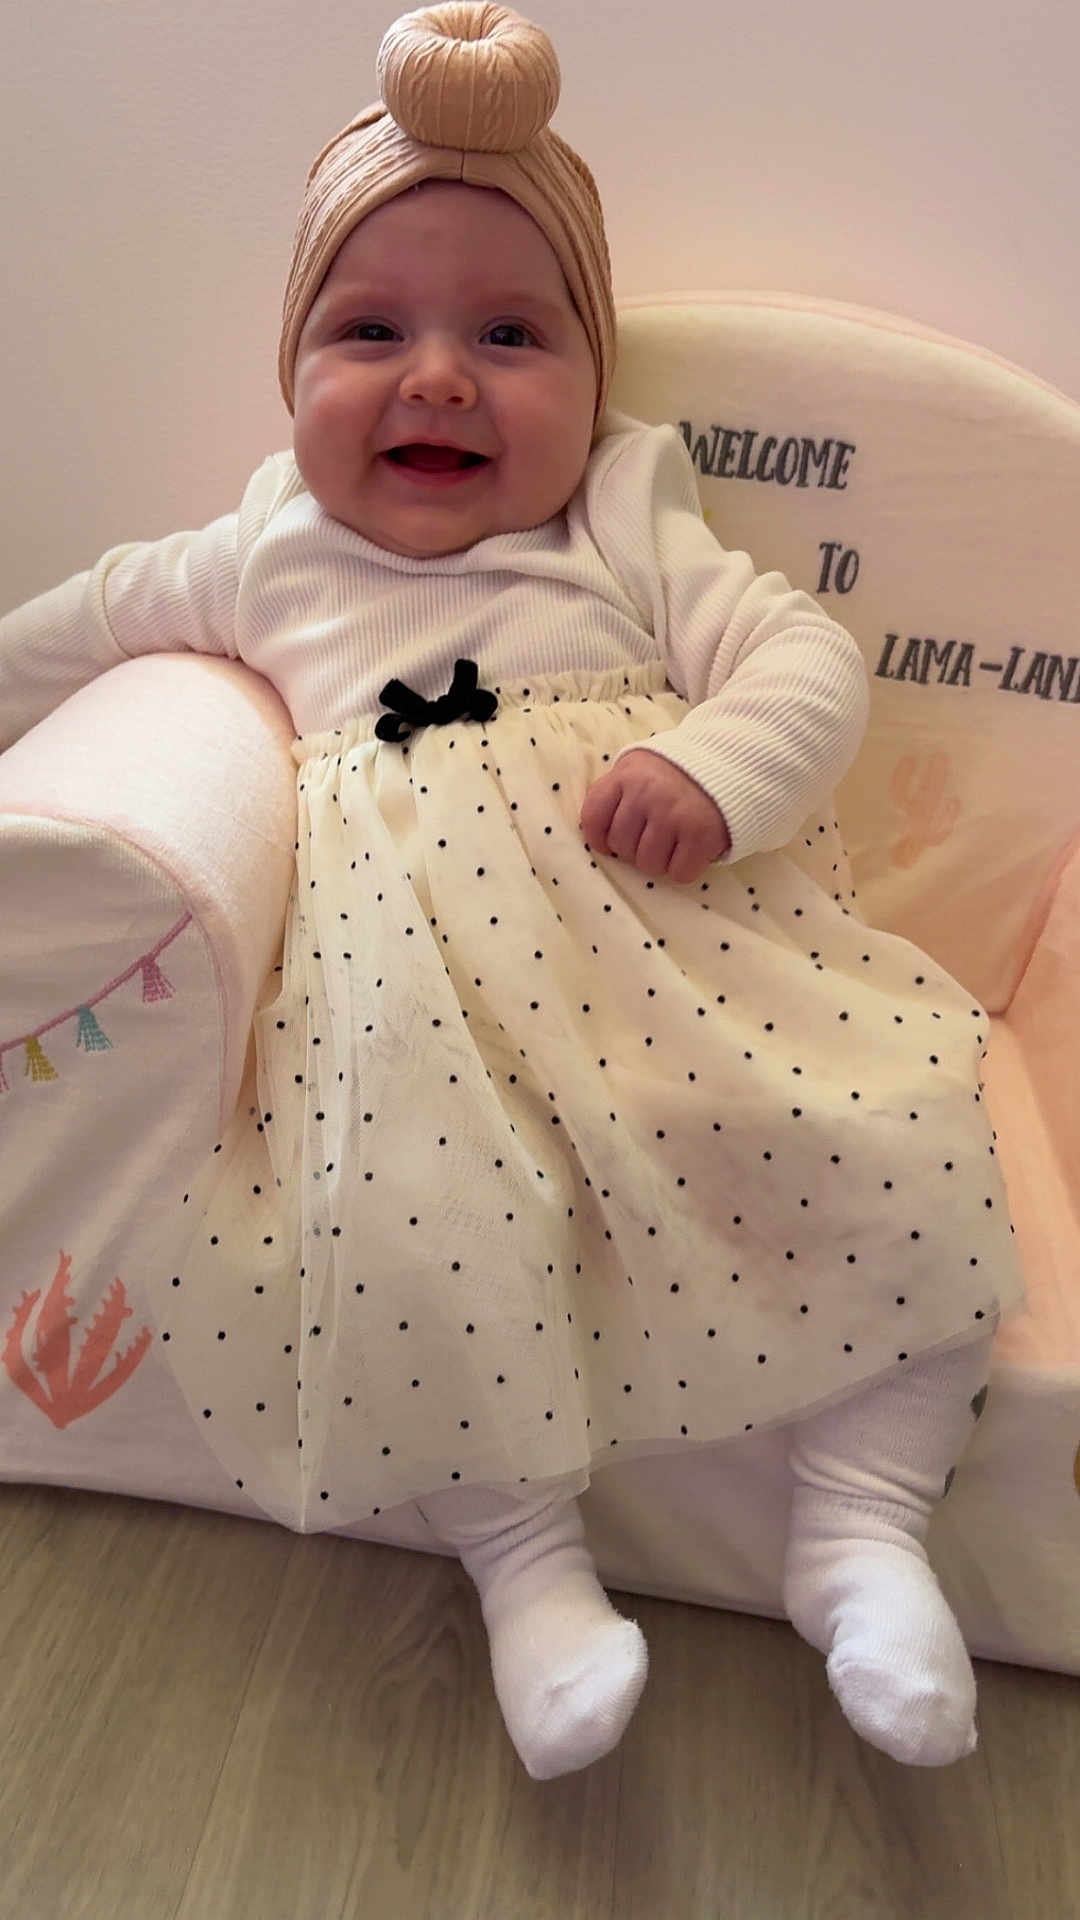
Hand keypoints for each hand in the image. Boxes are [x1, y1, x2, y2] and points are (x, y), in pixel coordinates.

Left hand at [580, 749, 731, 883]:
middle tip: (654, 836)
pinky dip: (685, 868)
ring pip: (648, 864)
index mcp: (626, 776)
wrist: (732, 762)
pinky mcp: (701, 835)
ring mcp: (674, 815)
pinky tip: (691, 849)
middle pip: (621, 847)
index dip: (599, 838)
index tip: (610, 842)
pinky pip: (679, 873)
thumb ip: (614, 791)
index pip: (593, 818)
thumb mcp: (639, 768)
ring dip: (660, 861)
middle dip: (634, 848)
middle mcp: (647, 794)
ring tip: (673, 841)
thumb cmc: (678, 772)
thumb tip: (594, 831)